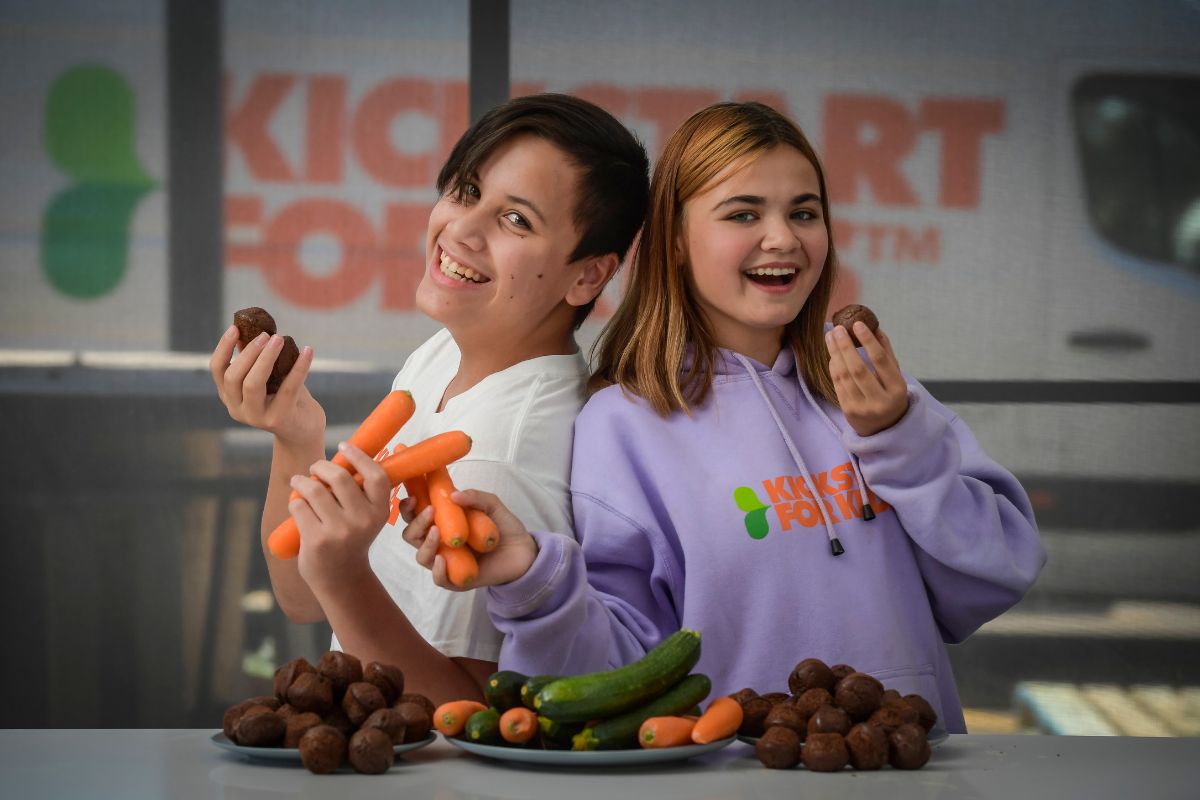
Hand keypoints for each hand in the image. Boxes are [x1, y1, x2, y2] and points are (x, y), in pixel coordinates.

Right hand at [209, 324, 324, 446]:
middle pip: (233, 377)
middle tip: (266, 335)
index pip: (217, 370)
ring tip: (279, 339)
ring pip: (253, 384)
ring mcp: (256, 417)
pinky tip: (308, 350)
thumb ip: (256, 360)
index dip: (223, 348)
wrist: (303, 431)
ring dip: (266, 358)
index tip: (234, 328)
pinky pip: (288, 388)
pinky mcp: (278, 419)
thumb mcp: (268, 379)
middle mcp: (238, 408)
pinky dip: (299, 367)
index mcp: (230, 396)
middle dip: (248, 352)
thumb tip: (249, 329)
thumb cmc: (285, 399)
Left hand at [288, 443, 391, 588]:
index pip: (375, 475)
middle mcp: (363, 520)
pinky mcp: (317, 540)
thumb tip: (345, 453)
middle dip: (321, 466)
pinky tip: (296, 505)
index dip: (359, 456)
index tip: (344, 445)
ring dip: (302, 481)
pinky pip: (299, 507)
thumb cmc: (351, 538)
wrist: (340, 578)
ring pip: (314, 489)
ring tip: (299, 482)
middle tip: (314, 468)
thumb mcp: (366, 517)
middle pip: (340, 477)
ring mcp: (340, 531)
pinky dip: (294, 501)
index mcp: (380, 511)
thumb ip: (360, 492)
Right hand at [402, 489, 537, 589]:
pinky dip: (437, 569)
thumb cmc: (504, 527)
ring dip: (425, 543)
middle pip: (412, 536)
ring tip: (436, 531)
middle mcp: (439, 542)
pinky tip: (441, 559)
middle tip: (430, 512)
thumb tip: (454, 494)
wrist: (523, 551)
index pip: (416, 516)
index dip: (409, 507)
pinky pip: (438, 578)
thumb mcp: (492, 505)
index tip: (412, 498)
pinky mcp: (456, 579)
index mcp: (442, 522)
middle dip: (415, 523)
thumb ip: (475, 497)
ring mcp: (446, 561)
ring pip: (421, 556)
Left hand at [826, 322, 908, 436]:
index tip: (857, 324)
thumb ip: (886, 353)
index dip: (867, 341)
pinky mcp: (848, 412)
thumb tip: (874, 327)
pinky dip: (834, 367)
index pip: (880, 360)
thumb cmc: (890, 395)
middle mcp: (880, 400)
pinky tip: (832, 354)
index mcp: (897, 389)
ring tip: (830, 336)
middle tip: (837, 329)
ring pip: (845, 376)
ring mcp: (862, 408)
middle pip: (858, 369)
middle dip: (845, 346)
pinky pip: (838, 385)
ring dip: (835, 354)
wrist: (884, 428)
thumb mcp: (895, 376)